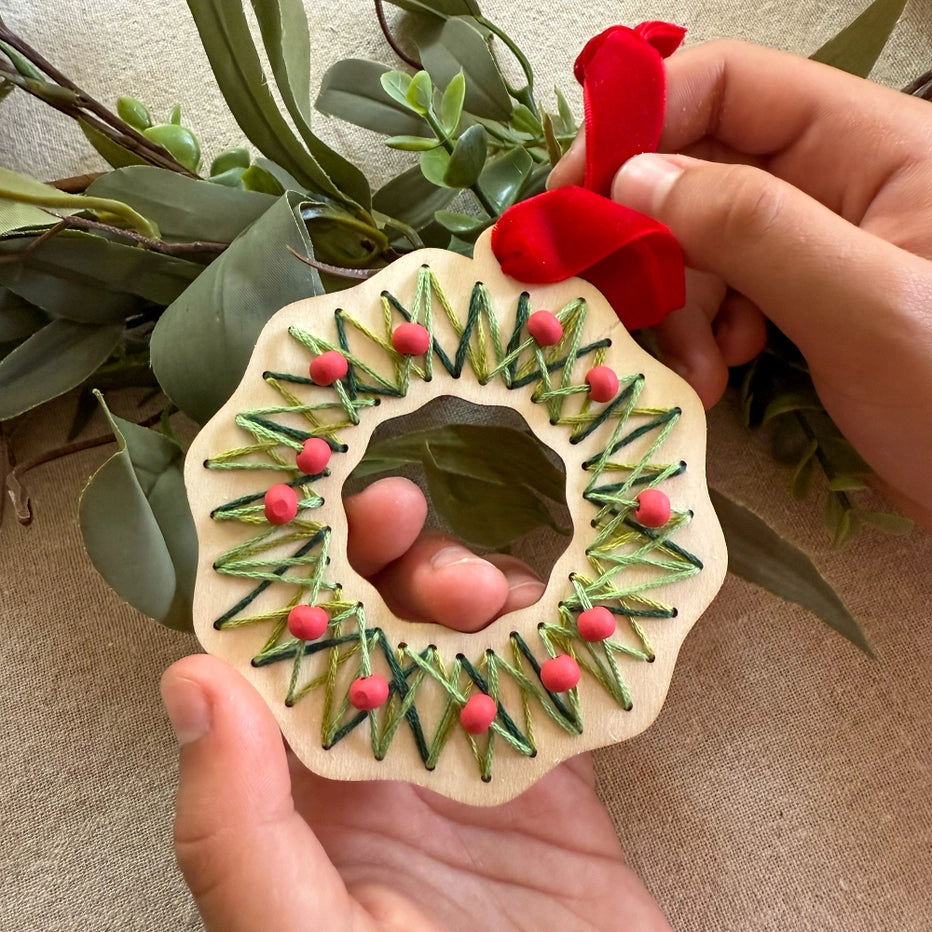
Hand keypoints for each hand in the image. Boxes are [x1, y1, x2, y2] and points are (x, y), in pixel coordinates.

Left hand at [161, 477, 671, 930]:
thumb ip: (233, 829)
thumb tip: (192, 683)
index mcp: (297, 795)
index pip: (278, 653)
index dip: (292, 571)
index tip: (320, 510)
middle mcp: (373, 766)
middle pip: (365, 624)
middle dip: (381, 556)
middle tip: (405, 511)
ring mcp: (463, 760)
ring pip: (451, 633)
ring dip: (463, 584)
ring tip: (485, 584)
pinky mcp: (545, 770)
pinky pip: (539, 671)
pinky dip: (545, 626)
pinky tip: (547, 609)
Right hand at [550, 40, 931, 523]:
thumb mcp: (861, 304)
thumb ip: (750, 229)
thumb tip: (631, 178)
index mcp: (870, 144)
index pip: (730, 85)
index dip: (643, 121)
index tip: (577, 192)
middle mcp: (836, 181)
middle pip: (699, 171)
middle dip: (652, 243)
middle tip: (621, 305)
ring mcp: (815, 246)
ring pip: (699, 243)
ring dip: (676, 307)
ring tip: (696, 371)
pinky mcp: (801, 301)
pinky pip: (720, 294)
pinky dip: (700, 335)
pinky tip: (717, 376)